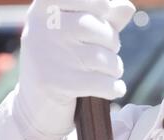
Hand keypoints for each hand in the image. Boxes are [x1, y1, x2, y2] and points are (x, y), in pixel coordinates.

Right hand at [14, 0, 135, 139]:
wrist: (35, 105)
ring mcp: (48, 54)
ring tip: (110, 72)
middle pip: (100, 28)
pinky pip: (103, 83)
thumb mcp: (76, 34)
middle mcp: (42, 26)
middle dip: (112, 43)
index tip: (104, 23)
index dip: (106, 11)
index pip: (93, 0)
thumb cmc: (61, 62)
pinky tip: (115, 89)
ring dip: (115, 68)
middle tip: (108, 53)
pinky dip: (115, 88)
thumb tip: (128, 6)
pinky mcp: (57, 83)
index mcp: (45, 7)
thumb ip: (103, 18)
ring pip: (103, 58)